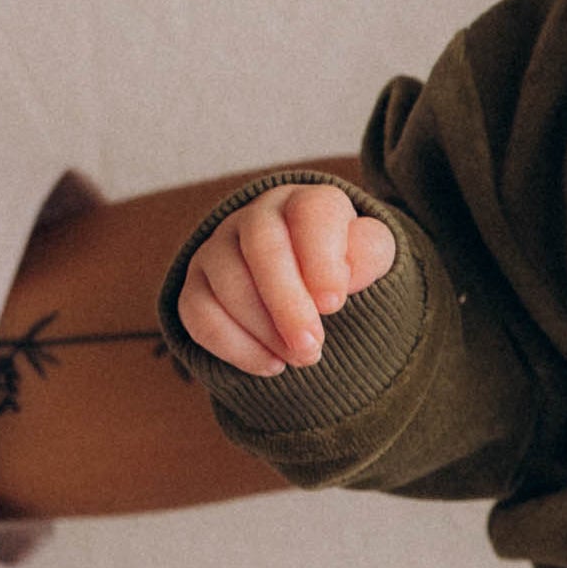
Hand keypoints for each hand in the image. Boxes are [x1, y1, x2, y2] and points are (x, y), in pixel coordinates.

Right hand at [178, 182, 396, 376]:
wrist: (311, 289)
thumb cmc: (345, 266)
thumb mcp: (371, 256)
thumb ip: (368, 254)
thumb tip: (345, 274)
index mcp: (305, 203)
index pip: (311, 213)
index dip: (321, 259)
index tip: (333, 304)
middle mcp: (256, 216)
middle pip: (262, 245)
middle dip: (286, 303)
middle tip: (311, 347)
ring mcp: (219, 248)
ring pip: (229, 282)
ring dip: (265, 329)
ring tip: (302, 358)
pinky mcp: (196, 285)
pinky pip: (200, 313)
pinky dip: (235, 346)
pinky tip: (271, 365)